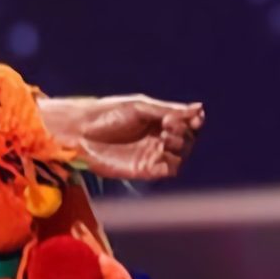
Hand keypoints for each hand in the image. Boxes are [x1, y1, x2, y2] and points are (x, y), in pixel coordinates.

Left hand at [37, 92, 203, 180]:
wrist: (79, 132)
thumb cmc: (106, 114)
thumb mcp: (139, 107)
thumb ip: (168, 110)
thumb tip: (199, 108)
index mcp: (158, 120)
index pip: (187, 123)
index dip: (194, 122)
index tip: (194, 119)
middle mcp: (158, 138)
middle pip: (187, 140)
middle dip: (184, 133)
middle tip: (168, 127)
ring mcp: (152, 155)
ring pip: (180, 156)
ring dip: (179, 148)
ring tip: (163, 139)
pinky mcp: (144, 170)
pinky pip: (168, 171)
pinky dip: (171, 163)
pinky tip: (160, 153)